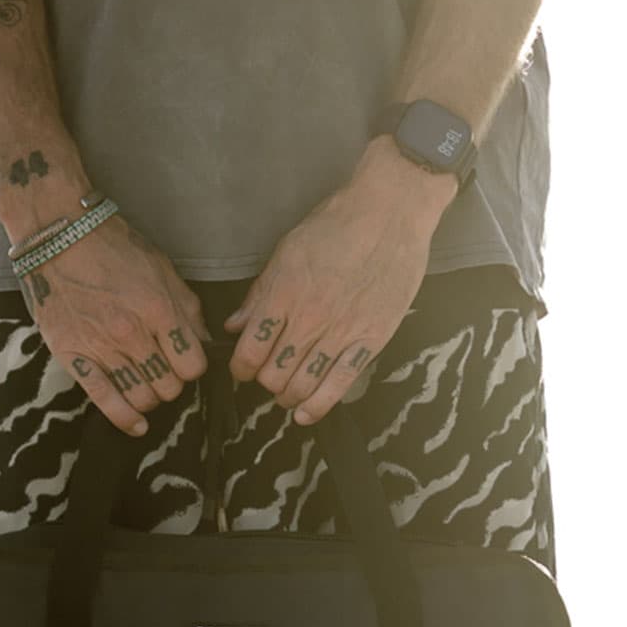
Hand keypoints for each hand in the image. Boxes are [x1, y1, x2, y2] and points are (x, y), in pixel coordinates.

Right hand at [18, 214, 211, 435]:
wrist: (58, 234)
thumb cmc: (112, 246)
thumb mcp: (161, 267)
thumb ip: (186, 307)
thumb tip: (204, 342)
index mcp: (158, 309)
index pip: (192, 365)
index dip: (193, 365)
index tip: (186, 358)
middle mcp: (131, 333)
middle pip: (169, 386)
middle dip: (173, 381)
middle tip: (165, 369)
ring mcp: (101, 348)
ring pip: (143, 398)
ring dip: (152, 397)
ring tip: (148, 383)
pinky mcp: (74, 356)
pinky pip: (104, 400)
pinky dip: (125, 418)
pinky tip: (137, 426)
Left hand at [223, 139, 456, 426]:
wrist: (391, 212)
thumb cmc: (337, 224)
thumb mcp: (287, 251)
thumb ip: (260, 293)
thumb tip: (235, 326)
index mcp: (283, 295)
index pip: (249, 351)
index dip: (240, 368)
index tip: (243, 367)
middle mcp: (308, 320)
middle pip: (273, 375)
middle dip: (265, 382)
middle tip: (269, 375)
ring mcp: (340, 333)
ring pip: (302, 386)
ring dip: (288, 396)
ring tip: (287, 392)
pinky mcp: (369, 341)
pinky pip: (339, 385)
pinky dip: (317, 406)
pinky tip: (305, 414)